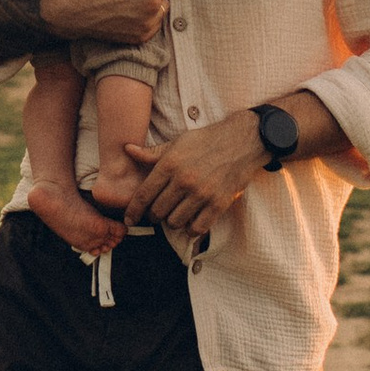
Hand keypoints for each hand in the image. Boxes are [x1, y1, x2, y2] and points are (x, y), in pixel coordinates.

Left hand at [125, 110, 265, 242]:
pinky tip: (191, 220)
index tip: (129, 220)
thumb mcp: (177, 143)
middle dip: (154, 214)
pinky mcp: (218, 204)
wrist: (242, 142)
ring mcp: (202, 193)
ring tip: (177, 212)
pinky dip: (191, 229)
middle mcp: (183, 180)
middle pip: (157, 212)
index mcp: (170, 164)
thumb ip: (152, 153)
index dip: (133, 211)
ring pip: (174, 222)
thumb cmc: (206, 141)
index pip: (143, 195)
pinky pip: (197, 228)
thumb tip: (127, 150)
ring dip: (173, 221)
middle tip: (159, 210)